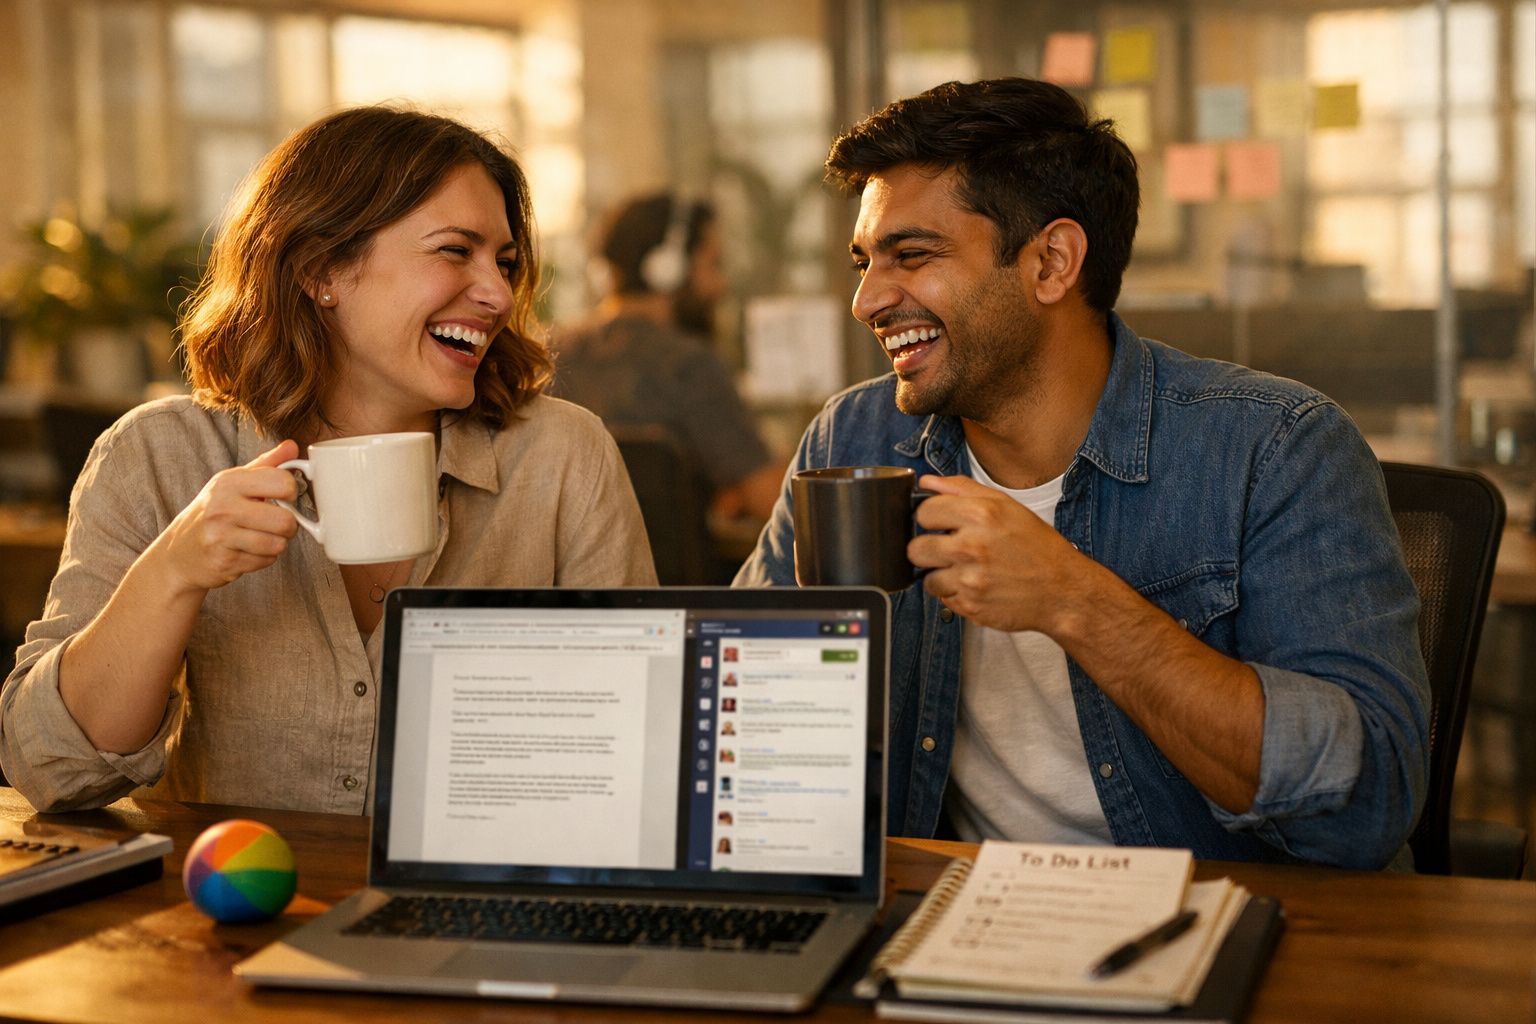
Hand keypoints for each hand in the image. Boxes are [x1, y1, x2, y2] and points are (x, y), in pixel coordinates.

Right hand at [151, 440, 301, 592]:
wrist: (179, 551)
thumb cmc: (213, 512)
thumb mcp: (234, 482)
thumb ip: (266, 464)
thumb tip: (292, 446)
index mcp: (229, 482)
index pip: (283, 482)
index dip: (292, 492)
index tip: (284, 497)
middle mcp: (223, 507)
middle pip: (285, 521)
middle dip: (288, 526)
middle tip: (276, 524)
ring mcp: (221, 536)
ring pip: (278, 544)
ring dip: (276, 544)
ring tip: (260, 537)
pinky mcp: (224, 561)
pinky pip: (266, 561)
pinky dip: (263, 559)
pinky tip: (248, 550)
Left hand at [909, 474, 1086, 633]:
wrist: (1063, 590)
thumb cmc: (1037, 547)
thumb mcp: (1006, 506)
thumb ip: (962, 489)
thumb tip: (926, 483)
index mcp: (981, 515)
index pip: (924, 512)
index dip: (931, 518)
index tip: (941, 524)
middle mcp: (972, 546)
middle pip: (916, 549)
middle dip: (930, 549)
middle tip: (951, 550)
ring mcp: (970, 579)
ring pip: (927, 578)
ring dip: (942, 575)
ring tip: (968, 570)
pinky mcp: (970, 606)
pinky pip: (944, 599)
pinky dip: (956, 594)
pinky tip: (977, 586)